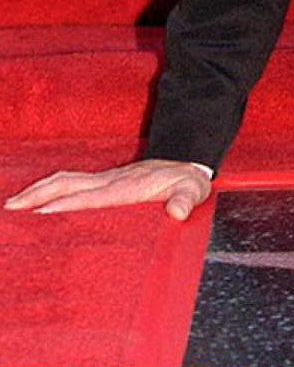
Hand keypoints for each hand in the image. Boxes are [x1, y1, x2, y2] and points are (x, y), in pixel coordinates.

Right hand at [4, 159, 211, 220]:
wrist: (187, 160)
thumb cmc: (187, 181)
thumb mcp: (192, 191)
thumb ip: (185, 200)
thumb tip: (177, 212)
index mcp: (125, 189)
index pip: (89, 198)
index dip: (65, 207)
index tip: (39, 217)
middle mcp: (110, 181)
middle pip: (67, 186)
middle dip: (38, 197)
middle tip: (10, 211)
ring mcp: (106, 178)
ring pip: (66, 181)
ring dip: (38, 190)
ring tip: (12, 205)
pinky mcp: (105, 180)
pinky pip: (71, 181)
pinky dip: (49, 187)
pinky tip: (37, 197)